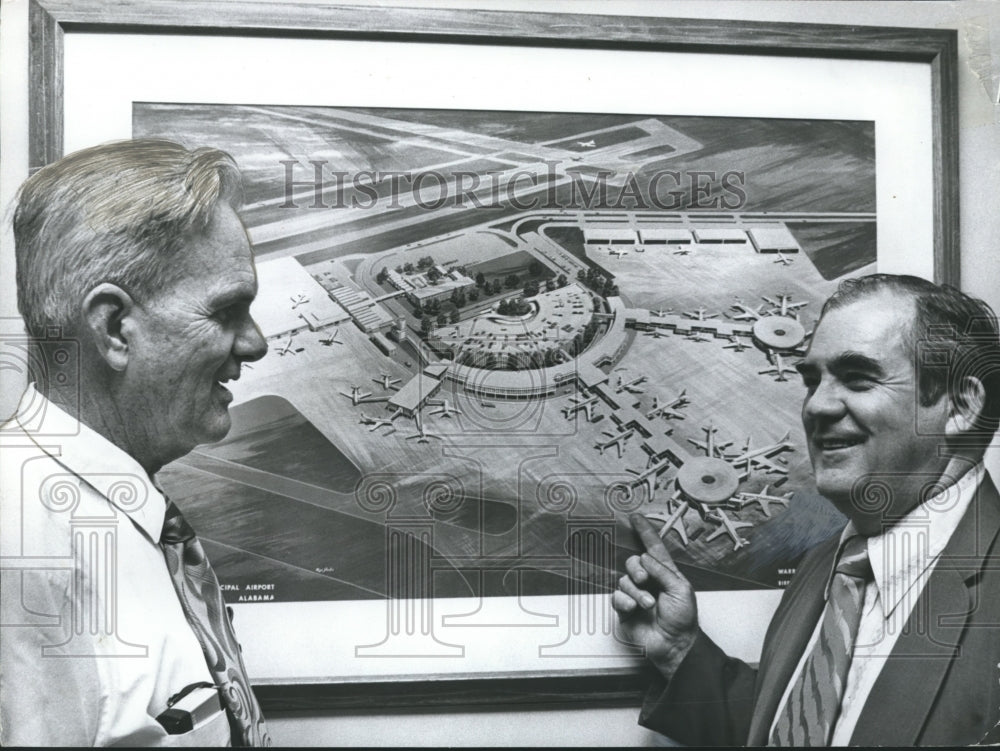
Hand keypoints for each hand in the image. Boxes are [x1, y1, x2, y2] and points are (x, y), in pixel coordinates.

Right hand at [613, 513, 698, 679]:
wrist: (674, 645)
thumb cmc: (683, 620)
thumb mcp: (680, 590)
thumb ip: (662, 571)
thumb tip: (645, 557)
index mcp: (665, 573)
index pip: (653, 547)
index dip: (644, 532)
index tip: (635, 518)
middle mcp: (649, 582)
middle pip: (633, 562)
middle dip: (637, 569)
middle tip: (644, 580)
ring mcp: (636, 595)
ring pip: (624, 580)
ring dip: (635, 592)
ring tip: (647, 604)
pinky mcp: (625, 609)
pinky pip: (616, 597)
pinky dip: (625, 602)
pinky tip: (635, 609)